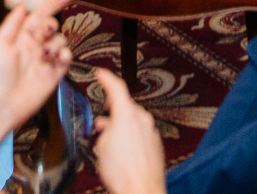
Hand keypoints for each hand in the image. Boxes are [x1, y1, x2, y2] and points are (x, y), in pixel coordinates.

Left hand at [0, 0, 74, 129]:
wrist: (1, 105)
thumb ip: (12, 23)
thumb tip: (22, 5)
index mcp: (20, 38)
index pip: (39, 16)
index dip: (52, 4)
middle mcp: (33, 48)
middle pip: (52, 27)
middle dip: (51, 25)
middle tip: (46, 31)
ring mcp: (44, 61)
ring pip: (60, 42)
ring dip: (56, 43)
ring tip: (46, 54)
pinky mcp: (53, 75)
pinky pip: (66, 60)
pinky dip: (66, 56)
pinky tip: (59, 58)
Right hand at [92, 68, 165, 193]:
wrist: (141, 189)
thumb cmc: (123, 172)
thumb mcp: (101, 146)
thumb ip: (104, 130)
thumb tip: (106, 127)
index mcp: (128, 114)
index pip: (117, 87)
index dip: (106, 78)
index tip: (101, 74)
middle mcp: (142, 120)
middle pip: (125, 107)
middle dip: (112, 112)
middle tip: (101, 118)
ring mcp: (151, 132)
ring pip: (133, 122)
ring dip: (121, 128)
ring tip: (109, 141)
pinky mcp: (155, 145)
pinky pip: (141, 135)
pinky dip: (131, 138)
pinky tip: (122, 152)